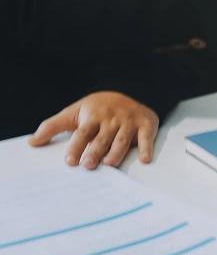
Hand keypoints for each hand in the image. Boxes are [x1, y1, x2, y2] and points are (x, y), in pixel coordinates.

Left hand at [28, 92, 158, 168]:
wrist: (131, 89)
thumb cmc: (100, 106)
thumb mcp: (74, 111)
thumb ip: (53, 126)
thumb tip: (32, 142)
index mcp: (93, 118)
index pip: (82, 133)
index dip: (76, 146)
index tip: (70, 160)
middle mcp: (111, 121)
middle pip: (102, 138)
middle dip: (95, 151)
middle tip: (88, 164)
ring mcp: (129, 123)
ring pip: (122, 139)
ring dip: (117, 151)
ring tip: (110, 163)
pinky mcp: (146, 125)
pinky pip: (146, 137)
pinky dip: (146, 148)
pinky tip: (144, 159)